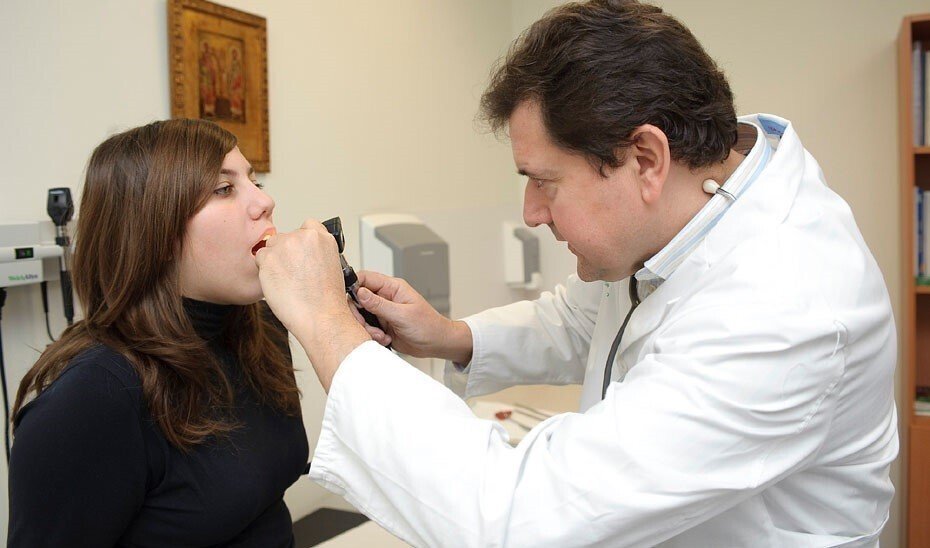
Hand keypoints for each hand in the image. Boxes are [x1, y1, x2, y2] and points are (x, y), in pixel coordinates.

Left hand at [255, 219, 368, 390]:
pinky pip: (259, 258)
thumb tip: (303, 253)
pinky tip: (278, 283)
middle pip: (286, 237)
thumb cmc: (327, 299)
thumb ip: (317, 252)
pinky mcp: (268, 258)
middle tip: (293, 273)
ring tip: (286, 280)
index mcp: (322, 237)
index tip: (301, 252)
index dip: (301, 241)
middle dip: (286, 252)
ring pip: (271, 247)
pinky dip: (264, 270)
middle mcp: (303, 237)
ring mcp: (284, 245)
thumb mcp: (332, 266)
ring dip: (274, 260)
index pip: (306, 226)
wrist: (320, 316)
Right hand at [355, 270, 472, 363]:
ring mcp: (382, 311)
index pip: (365, 278)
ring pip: (360, 315)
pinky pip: (367, 328)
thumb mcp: (403, 315)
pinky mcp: (381, 325)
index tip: (352, 301)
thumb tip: (359, 292)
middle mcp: (385, 298)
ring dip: (366, 328)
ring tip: (381, 335)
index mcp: (392, 288)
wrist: (437, 344)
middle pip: (358, 298)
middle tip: (366, 325)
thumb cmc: (429, 326)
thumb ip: (379, 304)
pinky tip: (384, 339)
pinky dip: (372, 335)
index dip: (354, 286)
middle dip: (359, 314)